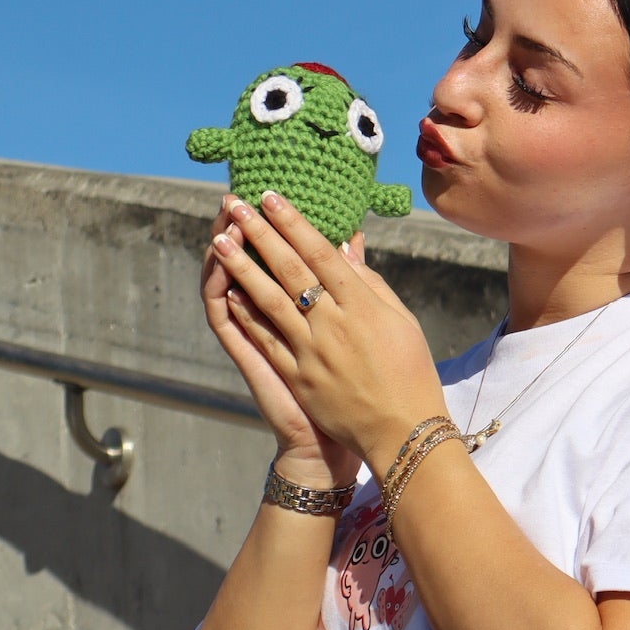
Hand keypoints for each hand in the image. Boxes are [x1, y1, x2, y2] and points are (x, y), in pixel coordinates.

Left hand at [210, 191, 446, 478]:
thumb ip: (370, 283)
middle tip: (234, 204)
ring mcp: (312, 351)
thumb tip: (345, 247)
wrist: (402, 432)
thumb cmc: (410, 372)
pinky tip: (228, 291)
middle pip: (289, 268)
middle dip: (258, 232)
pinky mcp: (297, 377)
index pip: (320, 252)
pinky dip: (246, 314)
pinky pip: (265, 339)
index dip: (292, 222)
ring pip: (268, 299)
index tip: (270, 197)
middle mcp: (334, 324)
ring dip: (241, 266)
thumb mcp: (401, 321)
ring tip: (219, 240)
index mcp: (363, 305)